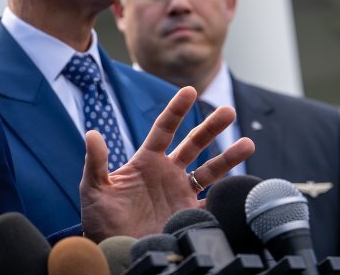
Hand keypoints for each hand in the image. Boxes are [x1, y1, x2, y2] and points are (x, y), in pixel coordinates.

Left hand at [79, 86, 253, 240]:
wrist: (115, 248)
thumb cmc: (100, 218)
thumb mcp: (94, 187)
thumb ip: (96, 161)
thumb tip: (91, 133)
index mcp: (147, 161)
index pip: (164, 129)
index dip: (177, 110)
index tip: (189, 91)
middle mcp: (167, 173)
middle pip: (194, 144)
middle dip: (211, 127)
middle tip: (228, 111)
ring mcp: (180, 193)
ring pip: (210, 170)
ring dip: (229, 158)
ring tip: (248, 143)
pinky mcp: (189, 215)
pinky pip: (213, 202)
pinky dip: (227, 194)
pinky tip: (242, 185)